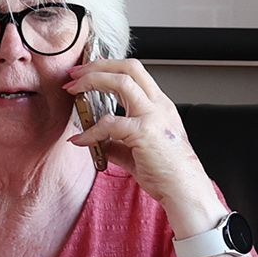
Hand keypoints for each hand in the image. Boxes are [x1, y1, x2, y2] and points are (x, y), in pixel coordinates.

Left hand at [66, 56, 216, 231]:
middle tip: (74, 74)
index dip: (108, 67)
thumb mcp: (139, 150)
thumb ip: (117, 142)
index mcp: (159, 106)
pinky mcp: (144, 132)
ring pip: (121, 82)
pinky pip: (110, 124)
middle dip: (97, 66)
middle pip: (128, 68)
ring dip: (92, 81)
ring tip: (72, 90)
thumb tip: (97, 141)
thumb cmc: (167, 172)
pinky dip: (90, 130)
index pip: (134, 72)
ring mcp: (153, 116)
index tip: (86, 72)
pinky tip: (80, 139)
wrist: (185, 190)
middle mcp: (158, 105)